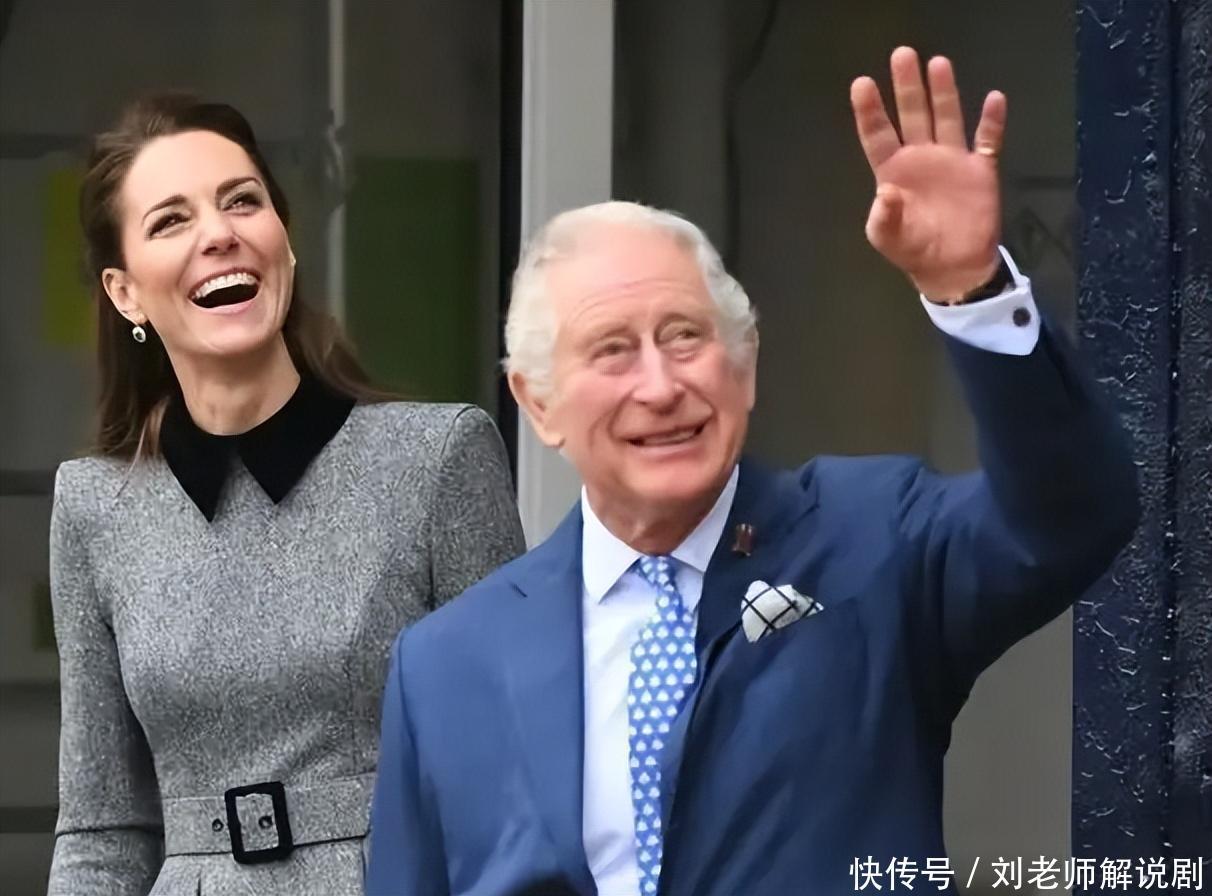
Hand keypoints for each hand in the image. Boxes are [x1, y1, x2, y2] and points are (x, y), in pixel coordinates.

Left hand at [851, 47, 1005, 302]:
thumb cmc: (914, 251)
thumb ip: (884, 218)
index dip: (870, 111)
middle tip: (902, 54)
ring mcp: (952, 161)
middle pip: (913, 115)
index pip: (878, 135)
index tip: (862, 84)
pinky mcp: (981, 169)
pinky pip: (987, 140)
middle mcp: (921, 158)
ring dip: (943, 92)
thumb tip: (887, 194)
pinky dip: (992, 121)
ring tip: (938, 63)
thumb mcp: (888, 239)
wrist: (954, 269)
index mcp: (893, 172)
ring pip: (947, 118)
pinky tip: (994, 98)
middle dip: (907, 87)